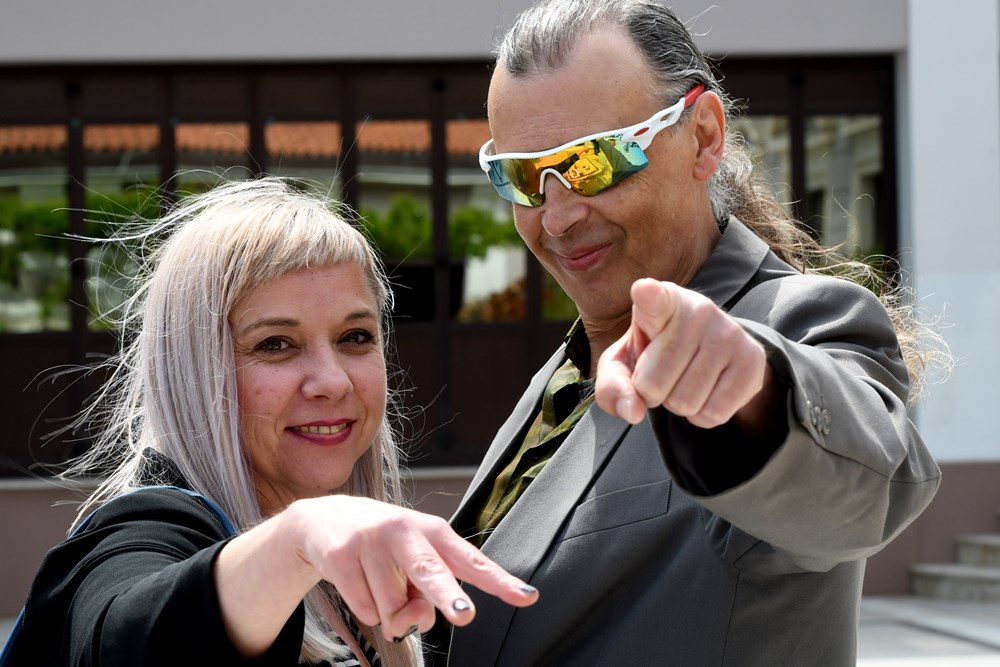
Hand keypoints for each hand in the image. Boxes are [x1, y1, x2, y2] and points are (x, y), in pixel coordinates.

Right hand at [291, 496, 537, 640]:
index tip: (526, 597)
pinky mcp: (341, 555)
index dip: (500, 581)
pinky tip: (359, 584)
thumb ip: (425, 595)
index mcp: (433, 531)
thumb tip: (415, 621)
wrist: (324, 519)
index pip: (472, 560)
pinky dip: (366, 609)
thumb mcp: (411, 562)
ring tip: (379, 583)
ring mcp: (371, 540)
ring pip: (392, 607)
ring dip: (389, 612)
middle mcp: (404, 529)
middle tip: (464, 614)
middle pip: (430, 570)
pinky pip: (365, 609)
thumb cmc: (384, 545)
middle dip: (447, 594)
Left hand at [595, 278, 767, 428]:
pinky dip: (702, 416)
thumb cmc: (654, 354)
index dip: (648, 296)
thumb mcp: (623, 365)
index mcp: (661, 301)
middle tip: (663, 374)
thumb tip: (634, 412)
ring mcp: (729, 333)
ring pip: (685, 403)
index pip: (653, 299)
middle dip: (652, 394)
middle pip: (653, 385)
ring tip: (685, 380)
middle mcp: (698, 310)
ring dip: (678, 405)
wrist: (710, 351)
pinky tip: (706, 392)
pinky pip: (713, 414)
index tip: (644, 290)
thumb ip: (613, 387)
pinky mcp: (753, 360)